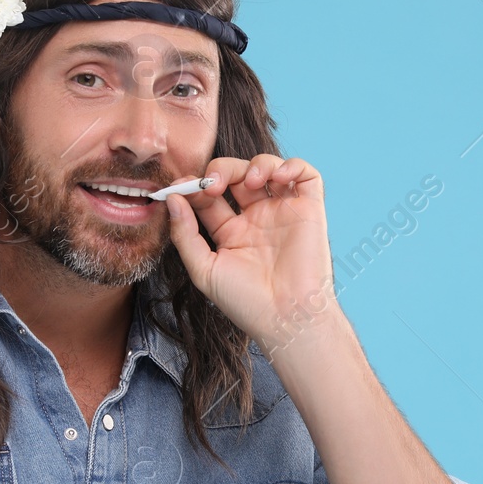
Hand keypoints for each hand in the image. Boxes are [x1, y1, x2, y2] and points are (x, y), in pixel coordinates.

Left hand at [164, 154, 339, 351]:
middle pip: (237, 175)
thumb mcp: (204, 270)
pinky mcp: (310, 210)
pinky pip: (306, 175)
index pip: (210, 196)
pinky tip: (276, 178)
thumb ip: (185, 235)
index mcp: (232, 232)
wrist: (286, 318)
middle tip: (213, 184)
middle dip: (221, 170)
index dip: (195, 186)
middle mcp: (258, 218)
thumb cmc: (246, 302)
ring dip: (255, 165)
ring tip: (250, 182)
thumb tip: (173, 199)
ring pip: (268, 168)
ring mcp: (284, 212)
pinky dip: (292, 165)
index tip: (182, 187)